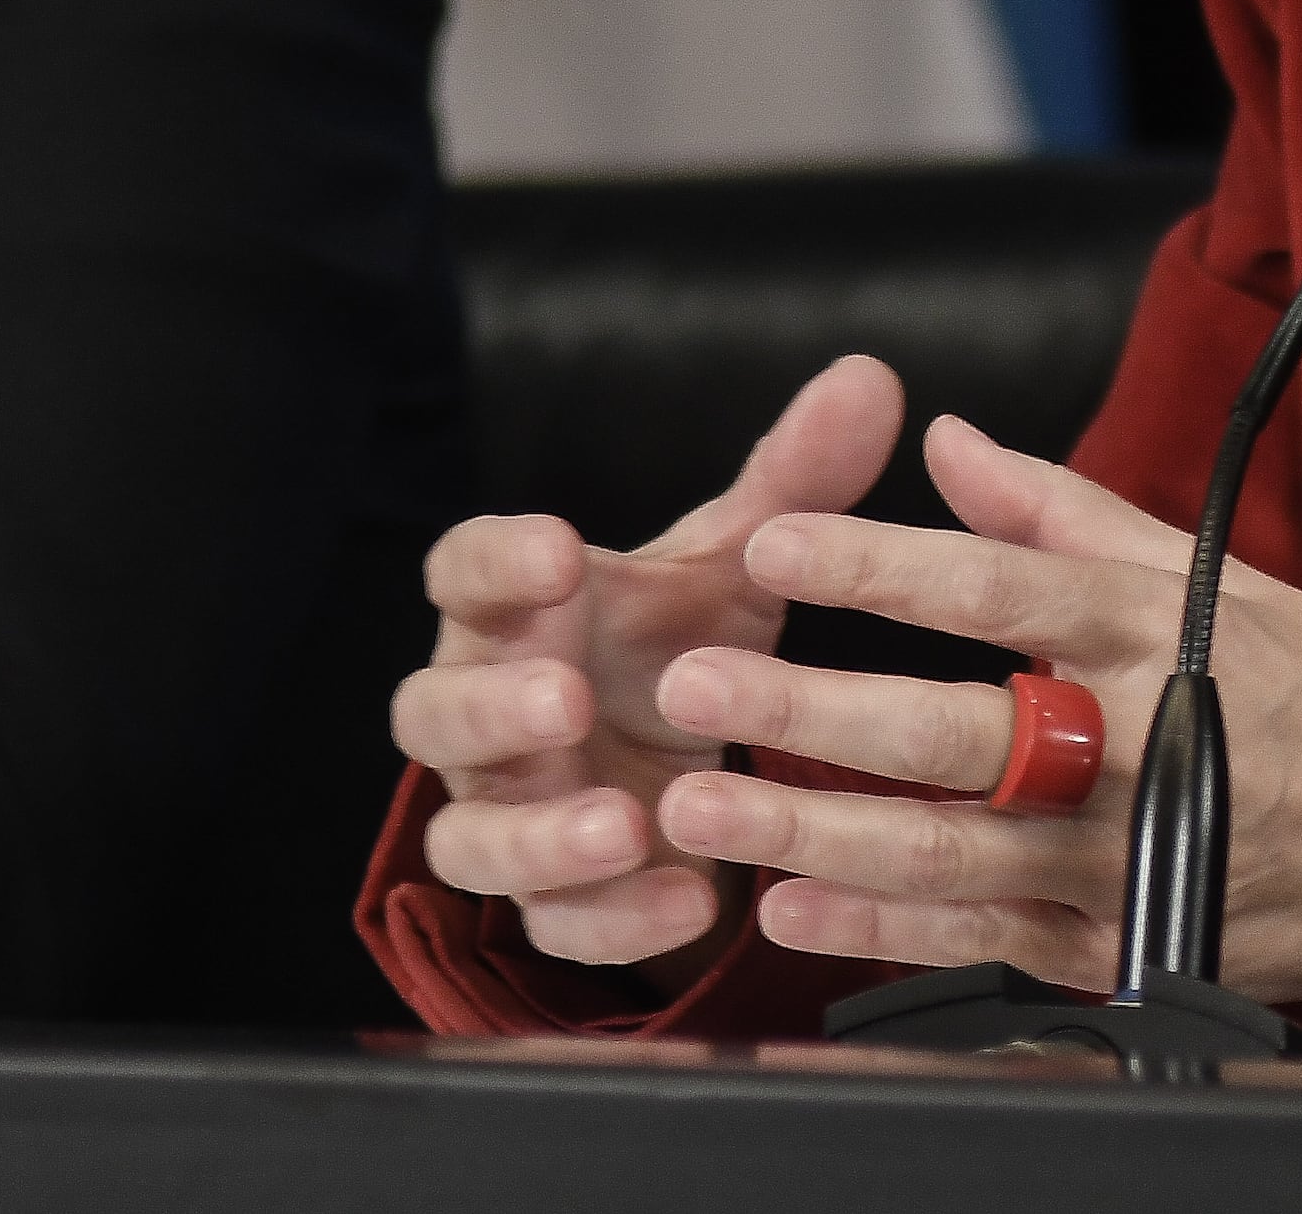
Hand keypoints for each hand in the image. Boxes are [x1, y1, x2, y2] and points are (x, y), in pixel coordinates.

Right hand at [390, 354, 904, 966]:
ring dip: (538, 837)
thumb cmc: (682, 641)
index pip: (464, 571)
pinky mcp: (554, 898)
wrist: (684, 761)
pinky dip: (616, 918)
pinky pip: (556, 923)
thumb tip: (869, 379)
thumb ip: (792, 481)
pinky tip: (692, 900)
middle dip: (491, 708)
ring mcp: (509, 813)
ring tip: (619, 823)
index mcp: (518, 614)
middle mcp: (490, 714)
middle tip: (567, 697)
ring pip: (470, 839)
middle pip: (433, 712)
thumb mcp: (736, 564)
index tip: (559, 548)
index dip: (498, 562)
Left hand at [644, 414, 1301, 1009]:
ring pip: (947, 850)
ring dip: (810, 831)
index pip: (995, 590)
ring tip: (699, 805)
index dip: (875, 567)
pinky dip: (875, 926)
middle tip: (689, 682)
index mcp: (1154, 632)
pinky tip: (785, 905)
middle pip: (953, 732)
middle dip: (808, 709)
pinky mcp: (1114, 942)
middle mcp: (1134, 745)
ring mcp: (1122, 857)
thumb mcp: (1202, 573)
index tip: (771, 543)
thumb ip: (1056, 510)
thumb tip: (947, 439)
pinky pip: (978, 936)